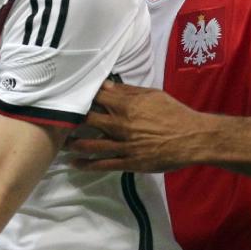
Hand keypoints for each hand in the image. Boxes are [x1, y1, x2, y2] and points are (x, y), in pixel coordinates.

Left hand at [66, 80, 209, 171]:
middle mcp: (121, 124)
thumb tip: (107, 85)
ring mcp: (124, 144)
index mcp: (127, 105)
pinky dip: (87, 164)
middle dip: (72, 120)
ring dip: (73, 144)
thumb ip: (128, 91)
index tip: (71, 97)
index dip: (83, 97)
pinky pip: (104, 164)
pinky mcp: (129, 162)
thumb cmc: (174, 113)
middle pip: (88, 120)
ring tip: (62, 144)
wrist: (192, 138)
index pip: (97, 98)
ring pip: (91, 144)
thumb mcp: (153, 95)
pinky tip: (75, 163)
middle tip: (59, 121)